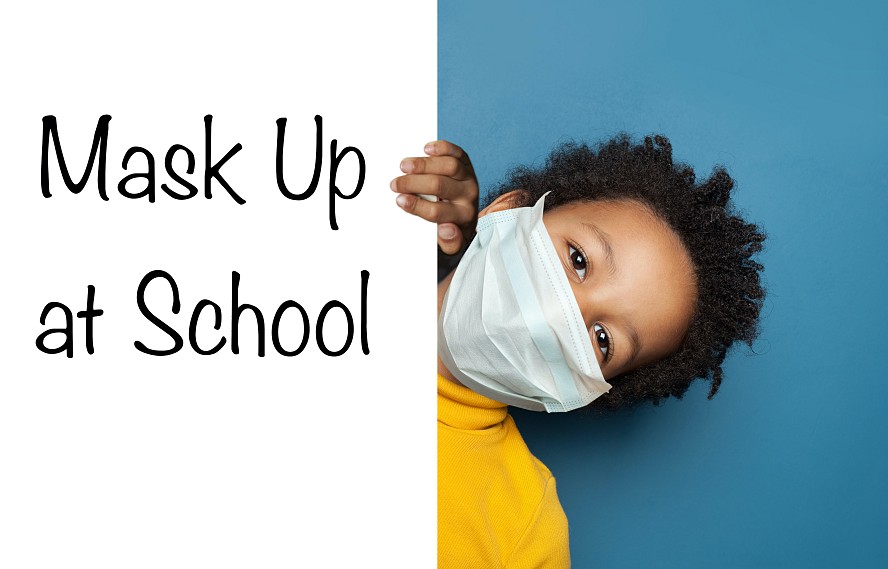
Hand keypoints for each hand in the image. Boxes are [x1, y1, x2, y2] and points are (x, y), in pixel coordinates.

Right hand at [391, 140, 478, 254]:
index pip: (438, 212)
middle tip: (395, 184)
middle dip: (413, 183)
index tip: (400, 201)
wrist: (466, 215)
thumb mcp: (450, 243)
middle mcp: (469, 197)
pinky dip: (442, 148)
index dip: (418, 206)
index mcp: (463, 218)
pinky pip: (457, 153)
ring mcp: (469, 178)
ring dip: (424, 164)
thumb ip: (449, 242)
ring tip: (404, 166)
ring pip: (449, 166)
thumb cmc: (451, 226)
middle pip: (439, 186)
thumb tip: (447, 229)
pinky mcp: (466, 164)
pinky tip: (427, 148)